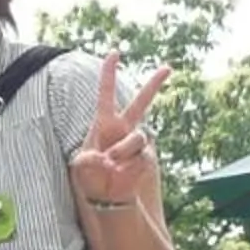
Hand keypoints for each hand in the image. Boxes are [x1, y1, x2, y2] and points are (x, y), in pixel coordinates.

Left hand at [69, 53, 169, 211]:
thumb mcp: (80, 166)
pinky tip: (120, 175)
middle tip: (168, 67)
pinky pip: (141, 158)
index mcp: (104, 123)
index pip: (106, 94)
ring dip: (123, 151)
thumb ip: (89, 160)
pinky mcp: (146, 158)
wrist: (106, 197)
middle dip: (154, 84)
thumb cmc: (90, 176)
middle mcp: (123, 129)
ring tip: (111, 165)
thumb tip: (108, 160)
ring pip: (138, 137)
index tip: (115, 52)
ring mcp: (137, 142)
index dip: (109, 73)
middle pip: (142, 102)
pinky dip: (128, 168)